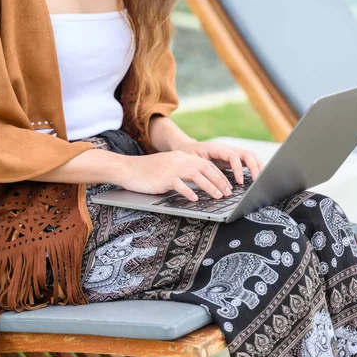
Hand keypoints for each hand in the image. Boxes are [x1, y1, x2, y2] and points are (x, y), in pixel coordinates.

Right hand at [116, 151, 234, 200]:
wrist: (127, 168)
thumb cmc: (147, 171)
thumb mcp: (168, 167)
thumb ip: (182, 171)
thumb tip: (198, 183)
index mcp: (181, 157)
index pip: (206, 164)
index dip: (219, 175)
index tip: (227, 185)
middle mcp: (178, 160)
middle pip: (205, 168)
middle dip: (220, 181)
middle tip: (228, 193)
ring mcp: (171, 169)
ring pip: (196, 175)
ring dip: (210, 186)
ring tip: (218, 196)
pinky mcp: (163, 178)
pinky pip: (179, 184)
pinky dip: (188, 191)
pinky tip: (195, 199)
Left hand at [174, 141, 263, 184]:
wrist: (188, 149)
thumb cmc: (189, 154)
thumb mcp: (192, 160)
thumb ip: (201, 167)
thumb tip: (207, 178)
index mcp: (218, 148)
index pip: (233, 156)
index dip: (238, 168)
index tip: (239, 181)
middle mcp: (228, 149)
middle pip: (246, 154)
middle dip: (254, 167)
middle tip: (256, 180)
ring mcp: (233, 153)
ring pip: (250, 156)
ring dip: (258, 166)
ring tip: (261, 179)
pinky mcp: (235, 159)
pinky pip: (249, 161)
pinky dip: (255, 168)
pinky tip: (257, 177)